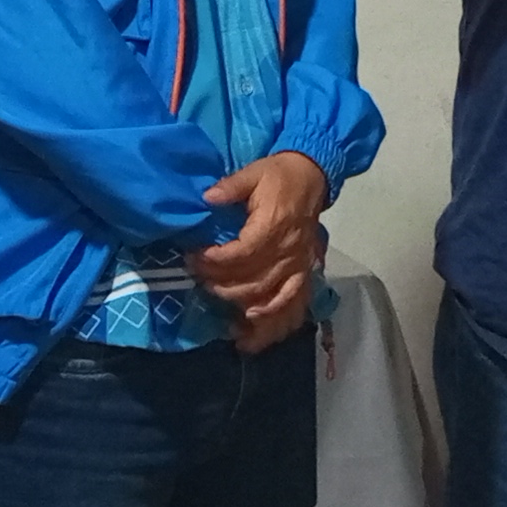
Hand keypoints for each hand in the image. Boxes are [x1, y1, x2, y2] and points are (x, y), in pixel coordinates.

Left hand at [194, 149, 327, 348]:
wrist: (312, 177)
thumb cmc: (278, 176)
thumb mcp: (252, 173)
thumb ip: (230, 186)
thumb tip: (207, 197)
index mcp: (274, 226)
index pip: (242, 253)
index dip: (215, 261)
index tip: (194, 258)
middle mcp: (289, 251)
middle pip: (255, 282)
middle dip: (223, 287)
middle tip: (201, 282)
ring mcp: (300, 265)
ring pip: (275, 299)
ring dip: (249, 312)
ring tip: (227, 322)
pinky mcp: (305, 272)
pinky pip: (295, 304)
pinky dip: (277, 322)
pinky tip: (257, 333)